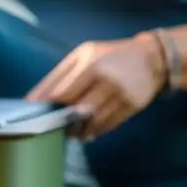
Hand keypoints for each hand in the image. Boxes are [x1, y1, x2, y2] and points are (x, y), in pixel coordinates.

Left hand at [26, 33, 167, 139]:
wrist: (152, 58)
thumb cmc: (109, 55)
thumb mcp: (83, 55)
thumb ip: (60, 76)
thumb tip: (35, 99)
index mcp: (91, 63)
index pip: (63, 92)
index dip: (48, 107)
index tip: (35, 117)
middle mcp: (107, 78)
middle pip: (77, 110)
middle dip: (62, 121)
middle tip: (52, 127)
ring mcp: (122, 93)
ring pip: (93, 122)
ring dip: (78, 130)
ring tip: (70, 131)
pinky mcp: (133, 106)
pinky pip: (108, 125)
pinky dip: (95, 131)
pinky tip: (88, 131)